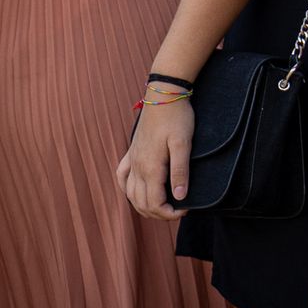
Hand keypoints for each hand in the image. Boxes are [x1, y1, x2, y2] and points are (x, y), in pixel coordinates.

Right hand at [116, 94, 193, 219]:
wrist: (164, 94)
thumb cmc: (177, 117)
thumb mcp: (183, 144)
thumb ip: (180, 171)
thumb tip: (180, 198)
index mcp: (150, 167)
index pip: (155, 204)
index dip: (170, 214)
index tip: (186, 209)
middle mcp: (137, 166)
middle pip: (142, 203)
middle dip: (159, 214)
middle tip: (178, 210)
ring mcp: (133, 159)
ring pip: (130, 194)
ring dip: (144, 206)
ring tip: (163, 207)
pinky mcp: (132, 150)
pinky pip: (122, 176)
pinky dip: (127, 189)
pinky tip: (136, 191)